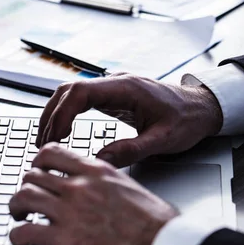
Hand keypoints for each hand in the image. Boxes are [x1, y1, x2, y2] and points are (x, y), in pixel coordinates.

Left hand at [9, 144, 178, 244]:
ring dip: (16, 206)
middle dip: (26, 184)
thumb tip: (101, 190)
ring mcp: (69, 211)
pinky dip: (17, 235)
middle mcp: (80, 185)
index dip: (38, 161)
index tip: (37, 169)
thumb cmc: (155, 223)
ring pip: (24, 196)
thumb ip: (108, 184)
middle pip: (33, 174)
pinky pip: (26, 232)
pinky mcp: (64, 239)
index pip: (53, 153)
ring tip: (18, 215)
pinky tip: (20, 239)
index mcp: (97, 170)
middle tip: (27, 195)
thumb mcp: (129, 188)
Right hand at [36, 73, 222, 167]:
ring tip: (46, 139)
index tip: (55, 137)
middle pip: (69, 90)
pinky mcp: (113, 95)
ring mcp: (113, 87)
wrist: (201, 107)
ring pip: (72, 93)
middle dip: (51, 116)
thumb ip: (131, 150)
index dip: (62, 114)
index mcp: (126, 87)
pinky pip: (82, 99)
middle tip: (43, 143)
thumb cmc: (186, 120)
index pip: (80, 92)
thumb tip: (99, 162)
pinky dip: (67, 113)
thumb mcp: (162, 140)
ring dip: (55, 113)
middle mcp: (116, 82)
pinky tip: (62, 130)